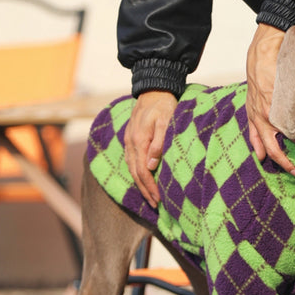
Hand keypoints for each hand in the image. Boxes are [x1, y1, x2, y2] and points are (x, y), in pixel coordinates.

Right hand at [124, 90, 176, 206]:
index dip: (150, 187)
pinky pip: (131, 162)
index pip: (142, 171)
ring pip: (131, 169)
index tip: (159, 200)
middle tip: (155, 205)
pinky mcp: (130, 140)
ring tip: (150, 198)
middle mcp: (130, 144)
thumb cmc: (164, 105)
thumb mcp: (166, 122)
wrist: (153, 88)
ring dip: (140, 185)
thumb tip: (151, 166)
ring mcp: (128, 142)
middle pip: (135, 174)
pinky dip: (137, 175)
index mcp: (138, 141)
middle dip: (145, 191)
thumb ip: (159, 143)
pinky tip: (144, 180)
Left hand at [246, 24, 294, 175]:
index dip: (285, 163)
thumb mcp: (250, 112)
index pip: (273, 150)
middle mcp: (269, 116)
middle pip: (294, 138)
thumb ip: (255, 135)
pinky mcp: (291, 90)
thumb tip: (260, 157)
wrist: (261, 56)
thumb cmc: (255, 85)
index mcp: (260, 123)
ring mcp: (281, 104)